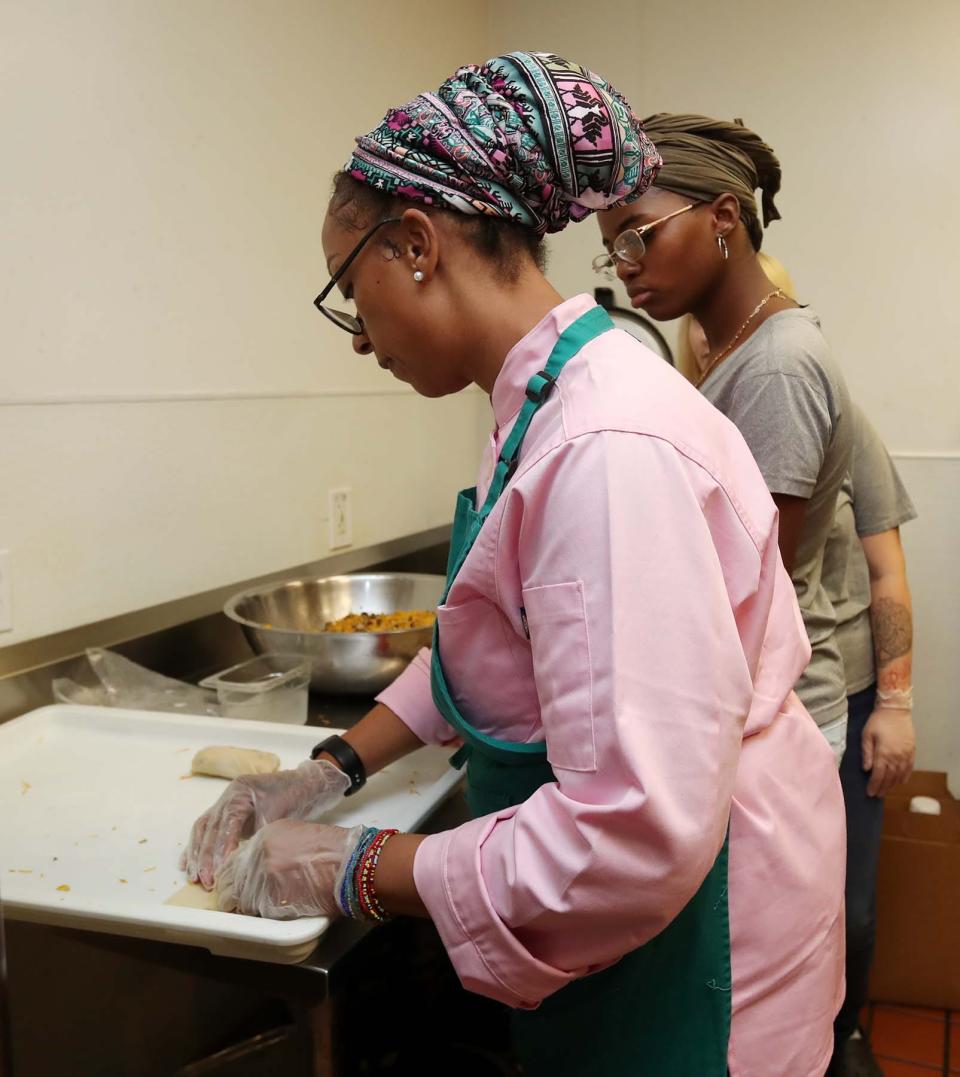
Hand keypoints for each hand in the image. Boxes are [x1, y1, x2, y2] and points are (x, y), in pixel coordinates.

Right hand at [182, 760, 349, 887]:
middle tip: (206, 880)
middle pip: (210, 827)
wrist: (303, 783)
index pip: (226, 822)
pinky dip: (197, 847)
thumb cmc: (294, 796)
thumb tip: (243, 862)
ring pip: (202, 829)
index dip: (221, 847)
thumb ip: (260, 835)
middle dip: (206, 856)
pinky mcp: (225, 813)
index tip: (219, 870)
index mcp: (240, 792)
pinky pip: (205, 829)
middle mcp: (228, 796)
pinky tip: (187, 863)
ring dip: (197, 854)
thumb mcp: (279, 816)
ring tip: (194, 877)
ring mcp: (224, 803)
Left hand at [216, 819, 362, 919]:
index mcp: (265, 836)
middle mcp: (259, 854)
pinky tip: (276, 909)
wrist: (351, 864)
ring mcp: (263, 878)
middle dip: (232, 893)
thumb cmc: (333, 850)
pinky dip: (262, 914)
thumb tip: (258, 865)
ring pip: (241, 899)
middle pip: (230, 881)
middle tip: (237, 902)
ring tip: (263, 907)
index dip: (233, 875)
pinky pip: (257, 912)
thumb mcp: (297, 835)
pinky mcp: (271, 900)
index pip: (233, 859)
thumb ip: (272, 847)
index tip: (235, 884)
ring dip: (247, 906)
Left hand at [862, 707, 915, 796]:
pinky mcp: (912, 751)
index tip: (870, 793)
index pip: (878, 775)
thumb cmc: (877, 721)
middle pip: (889, 777)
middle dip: (882, 787)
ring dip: (892, 785)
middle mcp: (896, 757)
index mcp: (883, 753)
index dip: (874, 785)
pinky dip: (904, 777)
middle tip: (876, 795)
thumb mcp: (867, 735)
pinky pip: (909, 768)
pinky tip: (899, 782)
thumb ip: (866, 753)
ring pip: (899, 775)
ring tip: (885, 790)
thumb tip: (866, 769)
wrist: (896, 710)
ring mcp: (906, 755)